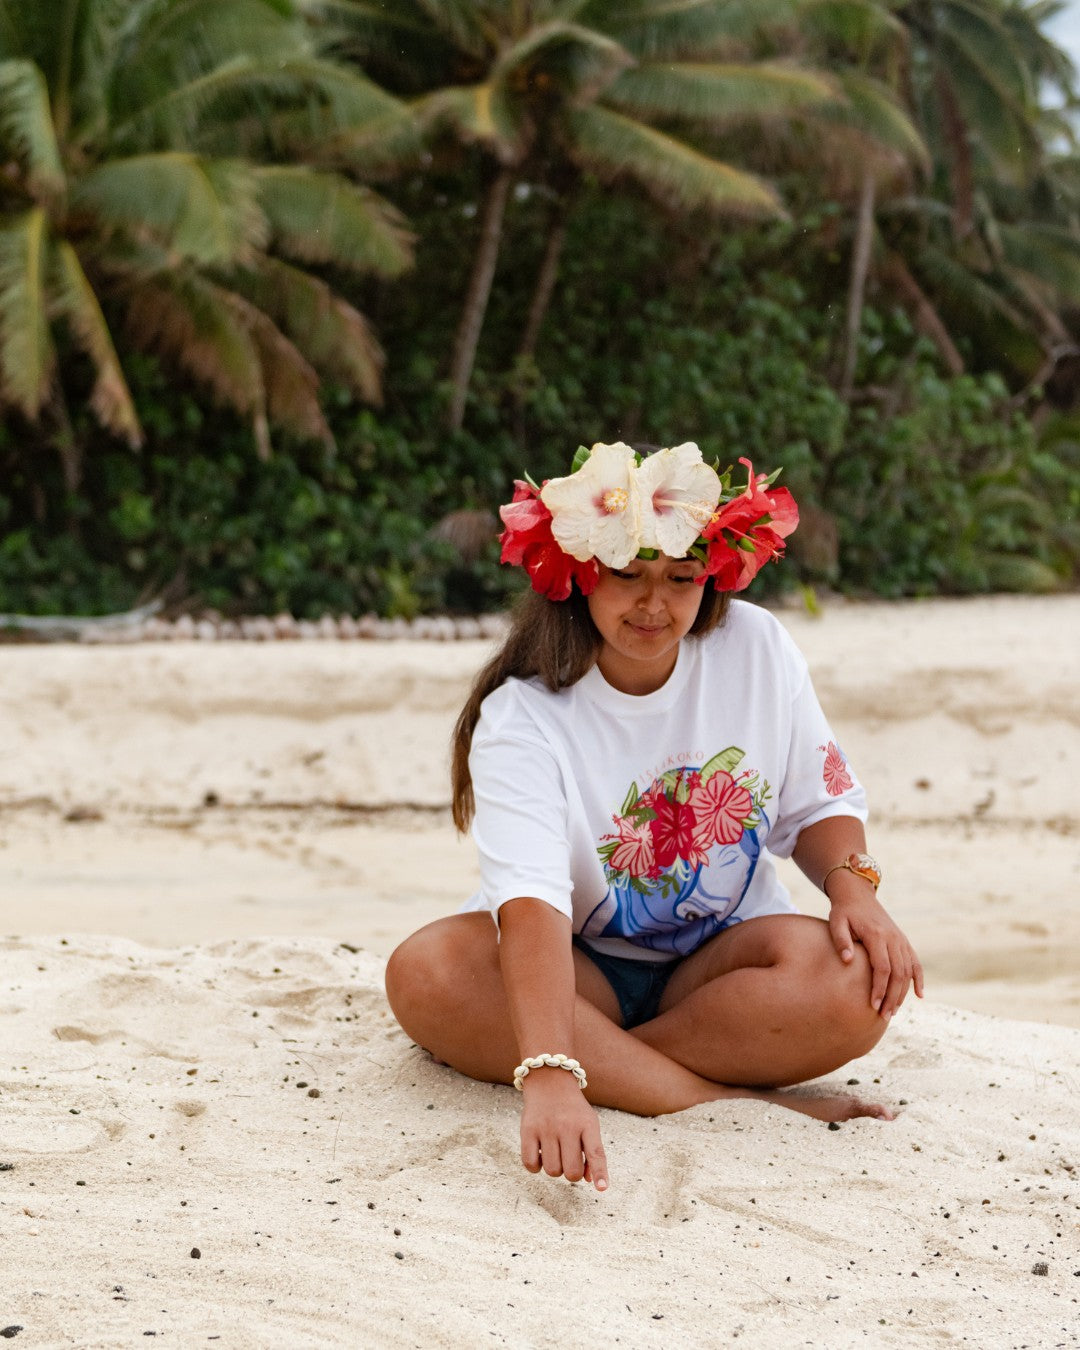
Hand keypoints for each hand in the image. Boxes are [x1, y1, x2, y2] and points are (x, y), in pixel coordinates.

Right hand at [519, 1069, 607, 1191]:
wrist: (549, 1081)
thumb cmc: (573, 1110)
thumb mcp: (589, 1124)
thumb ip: (592, 1151)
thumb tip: (590, 1180)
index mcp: (587, 1124)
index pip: (596, 1153)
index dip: (600, 1173)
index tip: (601, 1188)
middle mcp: (567, 1125)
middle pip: (572, 1171)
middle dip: (573, 1174)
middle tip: (570, 1161)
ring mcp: (546, 1128)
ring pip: (552, 1171)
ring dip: (555, 1169)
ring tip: (556, 1153)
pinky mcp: (527, 1130)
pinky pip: (531, 1164)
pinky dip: (536, 1167)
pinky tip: (540, 1155)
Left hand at [828, 882, 924, 1019]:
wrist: (858, 895)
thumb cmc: (844, 911)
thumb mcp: (836, 922)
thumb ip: (841, 940)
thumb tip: (847, 960)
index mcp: (877, 935)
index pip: (882, 968)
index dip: (879, 988)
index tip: (872, 1005)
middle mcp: (893, 938)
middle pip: (898, 973)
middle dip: (892, 997)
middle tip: (883, 1016)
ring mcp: (900, 940)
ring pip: (908, 971)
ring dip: (903, 993)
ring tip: (892, 1011)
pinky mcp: (903, 941)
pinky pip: (915, 962)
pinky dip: (919, 979)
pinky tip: (920, 995)